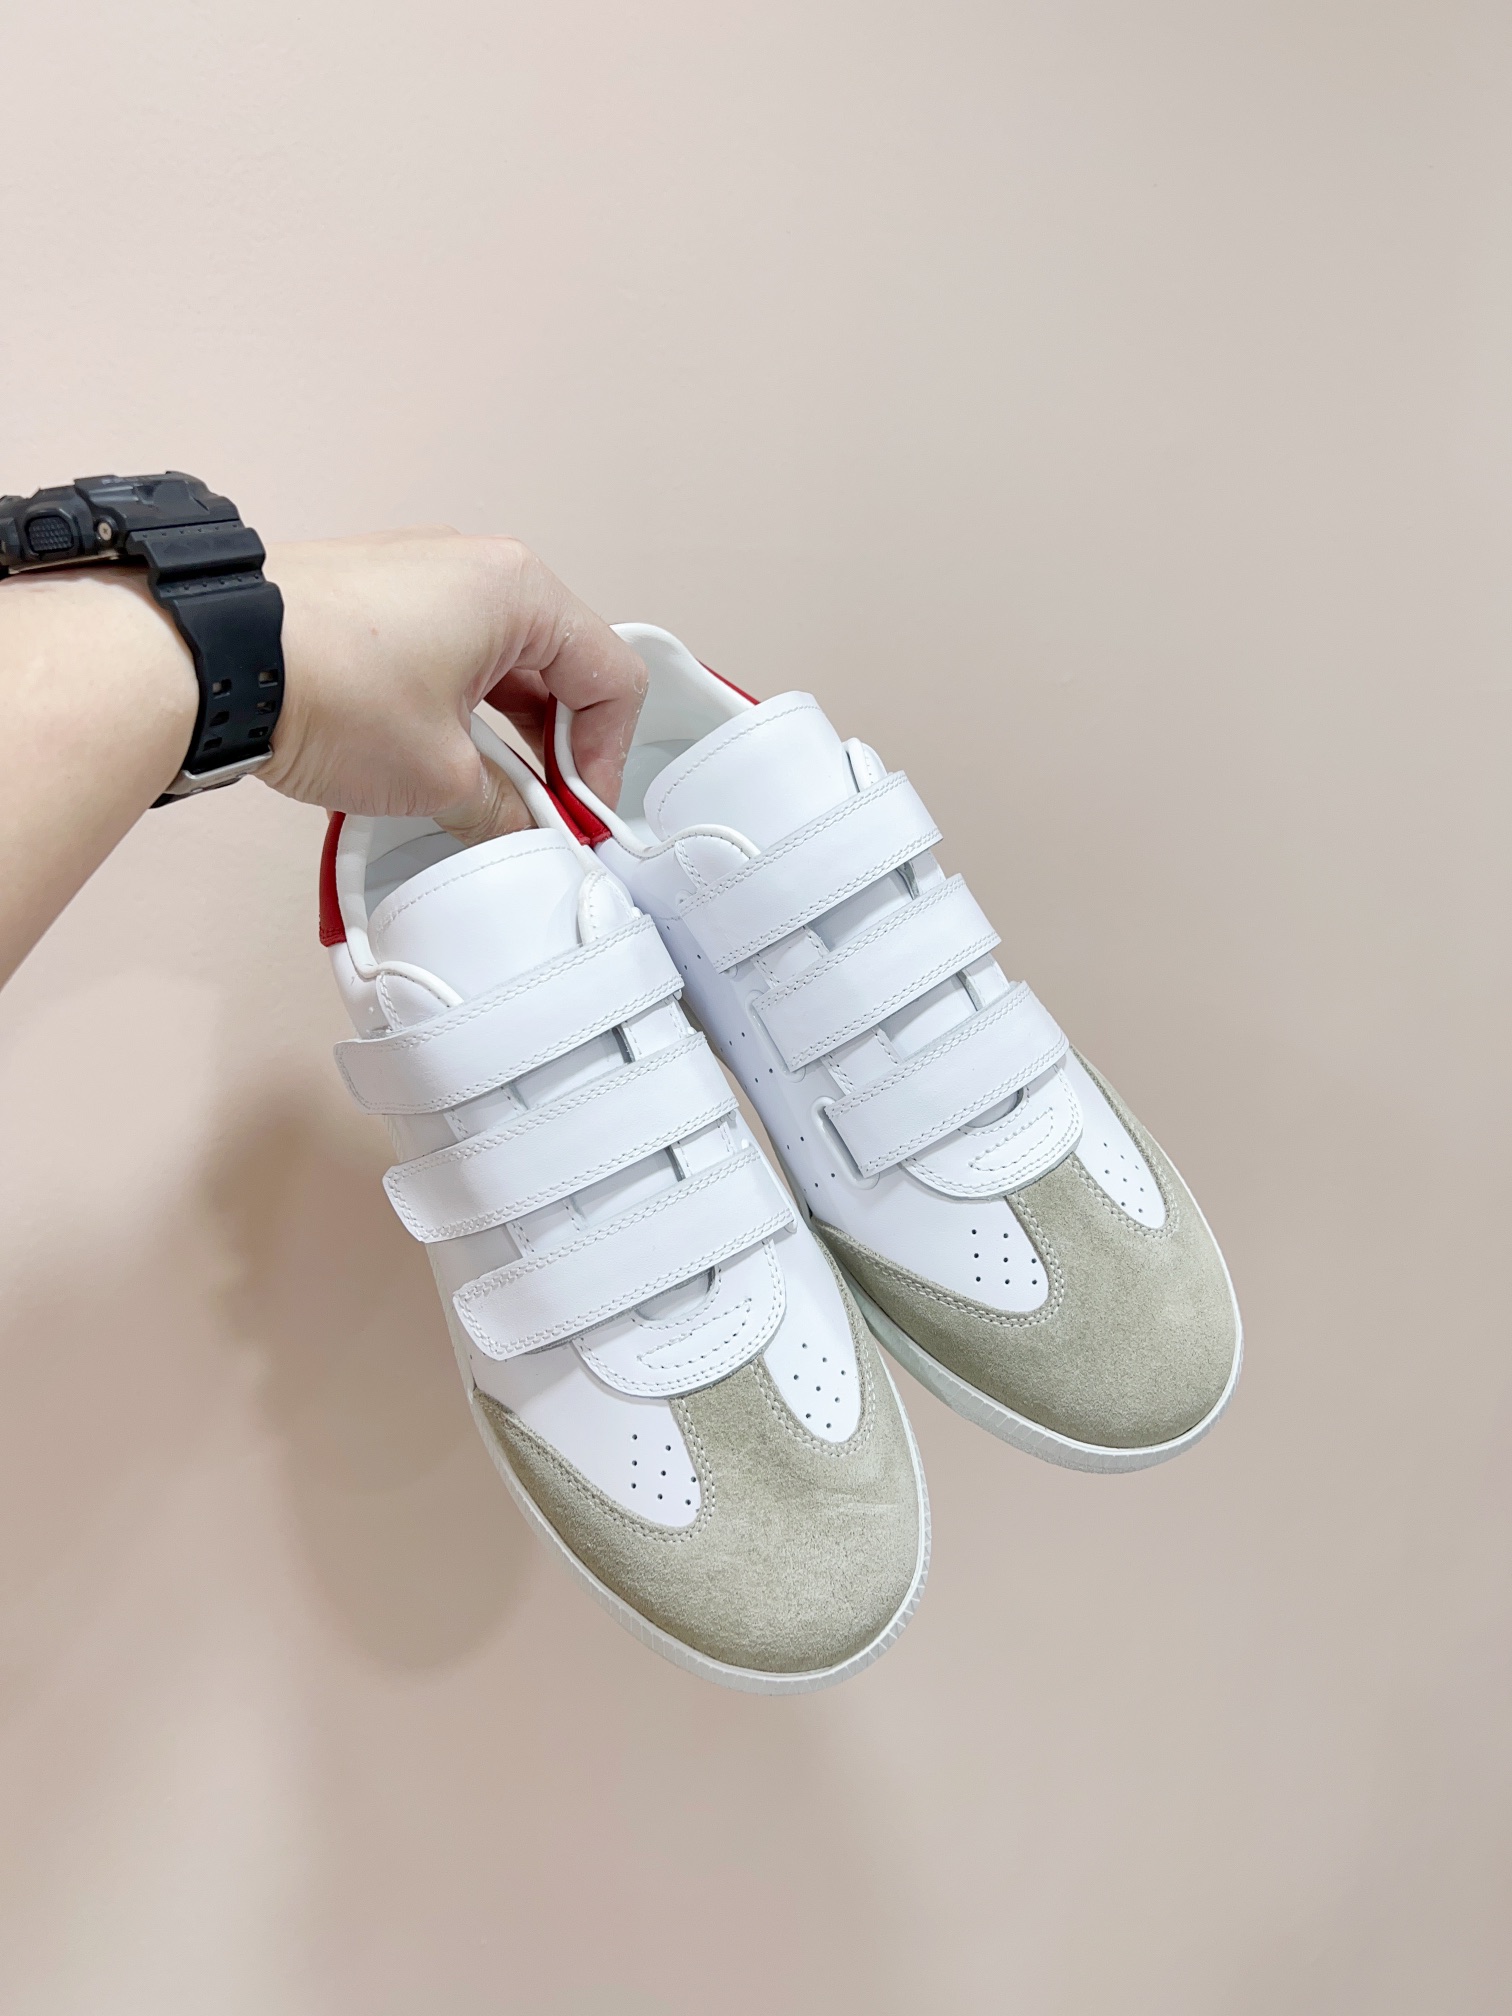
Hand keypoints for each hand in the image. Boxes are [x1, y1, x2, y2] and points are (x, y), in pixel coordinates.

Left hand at [260, 530, 646, 842]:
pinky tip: (435, 762)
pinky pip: (450, 655)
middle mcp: (477, 569)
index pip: (611, 677)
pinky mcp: (376, 599)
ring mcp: (422, 577)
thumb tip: (521, 831)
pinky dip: (460, 710)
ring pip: (503, 664)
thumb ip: (503, 809)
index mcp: (520, 592)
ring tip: (485, 796)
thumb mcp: (439, 776)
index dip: (607, 759)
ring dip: (507, 734)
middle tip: (542, 812)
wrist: (208, 658)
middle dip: (558, 748)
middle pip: (561, 667)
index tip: (580, 812)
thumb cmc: (326, 685)